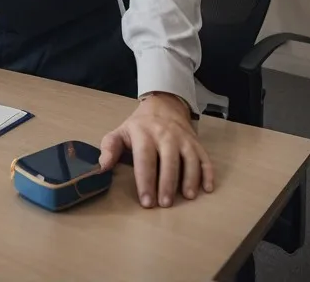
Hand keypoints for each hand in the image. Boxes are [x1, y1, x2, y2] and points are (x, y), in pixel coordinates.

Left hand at [99, 93, 213, 208]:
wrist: (163, 106)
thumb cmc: (139, 127)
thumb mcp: (121, 132)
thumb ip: (109, 148)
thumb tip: (101, 167)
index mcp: (143, 133)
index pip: (144, 158)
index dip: (145, 181)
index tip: (146, 201)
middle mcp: (165, 134)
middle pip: (168, 160)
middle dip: (167, 183)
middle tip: (165, 204)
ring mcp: (183, 138)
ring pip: (189, 159)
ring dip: (190, 179)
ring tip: (187, 197)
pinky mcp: (196, 143)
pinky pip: (204, 158)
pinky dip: (208, 173)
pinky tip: (207, 189)